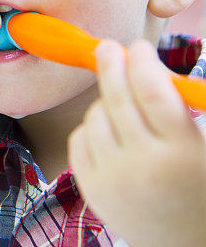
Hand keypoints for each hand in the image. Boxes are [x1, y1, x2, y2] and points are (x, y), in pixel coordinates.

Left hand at [68, 39, 205, 246]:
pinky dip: (91, 128)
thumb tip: (149, 63)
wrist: (184, 240)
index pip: (152, 92)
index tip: (138, 47)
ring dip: (106, 102)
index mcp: (182, 151)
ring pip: (94, 117)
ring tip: (124, 108)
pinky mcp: (91, 188)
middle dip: (111, 66)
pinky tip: (109, 132)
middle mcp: (144, 165)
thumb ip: (181, 106)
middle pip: (117, 99)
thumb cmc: (198, 182)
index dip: (141, 62)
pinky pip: (79, 138)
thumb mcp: (203, 144)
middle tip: (108, 48)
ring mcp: (113, 178)